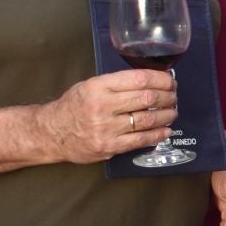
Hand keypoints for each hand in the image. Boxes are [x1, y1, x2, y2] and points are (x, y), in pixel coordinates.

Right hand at [32, 70, 177, 163]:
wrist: (51, 133)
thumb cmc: (73, 107)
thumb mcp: (89, 86)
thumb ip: (117, 83)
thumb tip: (150, 81)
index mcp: (98, 87)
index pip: (139, 79)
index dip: (161, 79)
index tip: (170, 80)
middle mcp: (102, 106)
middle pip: (147, 98)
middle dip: (167, 96)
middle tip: (173, 96)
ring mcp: (106, 128)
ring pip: (148, 119)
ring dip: (166, 115)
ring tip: (172, 111)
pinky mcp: (109, 146)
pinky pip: (141, 140)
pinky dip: (158, 134)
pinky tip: (166, 130)